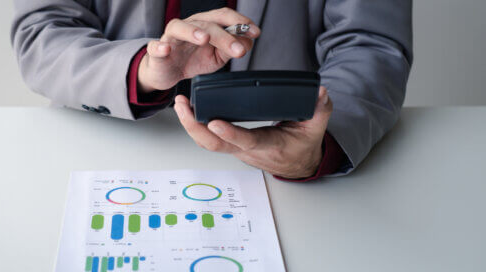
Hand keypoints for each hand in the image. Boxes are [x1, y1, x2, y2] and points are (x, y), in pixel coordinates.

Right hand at [138, 8, 260, 91]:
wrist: (167, 73)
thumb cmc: (192, 60)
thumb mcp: (217, 57)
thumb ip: (230, 49)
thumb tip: (246, 42)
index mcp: (205, 24)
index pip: (223, 16)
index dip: (240, 22)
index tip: (255, 32)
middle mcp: (189, 26)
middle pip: (207, 24)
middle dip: (225, 36)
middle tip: (239, 50)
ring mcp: (171, 37)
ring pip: (181, 28)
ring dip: (193, 31)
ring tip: (205, 38)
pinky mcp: (157, 51)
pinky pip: (156, 46)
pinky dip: (160, 47)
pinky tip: (166, 49)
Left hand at [174, 87, 332, 178]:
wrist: (298, 164)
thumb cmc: (303, 146)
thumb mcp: (316, 128)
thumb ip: (319, 109)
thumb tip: (320, 92)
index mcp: (268, 145)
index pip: (246, 141)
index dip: (230, 134)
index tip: (214, 122)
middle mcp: (247, 150)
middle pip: (215, 145)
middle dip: (195, 127)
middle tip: (182, 106)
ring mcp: (236, 149)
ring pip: (208, 143)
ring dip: (190, 126)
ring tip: (180, 104)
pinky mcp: (231, 145)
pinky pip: (209, 140)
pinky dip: (195, 126)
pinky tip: (187, 110)